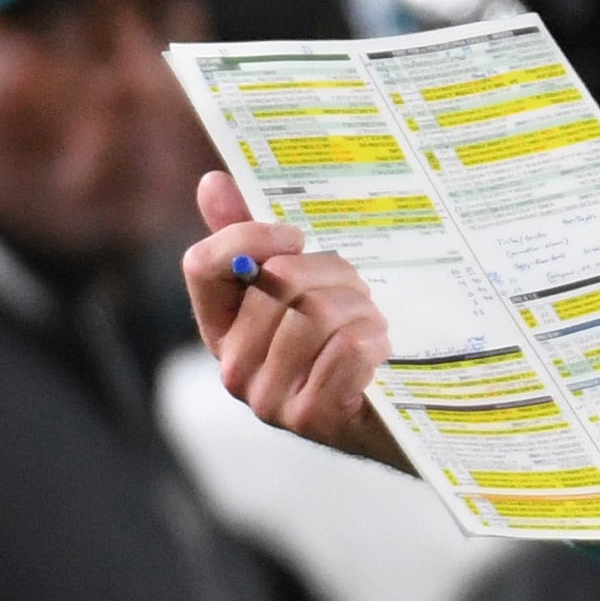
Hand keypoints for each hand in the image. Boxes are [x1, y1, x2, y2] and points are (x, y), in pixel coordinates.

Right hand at [180, 171, 402, 467]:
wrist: (396, 416)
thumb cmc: (345, 344)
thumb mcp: (302, 287)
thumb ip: (253, 242)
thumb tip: (213, 183)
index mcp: (221, 328)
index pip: (203, 265)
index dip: (250, 238)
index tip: (296, 235)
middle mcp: (232, 366)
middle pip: (279, 284)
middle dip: (334, 277)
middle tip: (358, 297)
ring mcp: (267, 398)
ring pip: (317, 314)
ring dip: (361, 310)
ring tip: (371, 326)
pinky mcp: (309, 417)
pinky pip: (347, 348)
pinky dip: (375, 341)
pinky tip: (380, 353)